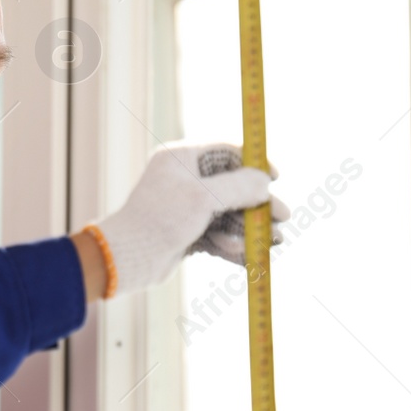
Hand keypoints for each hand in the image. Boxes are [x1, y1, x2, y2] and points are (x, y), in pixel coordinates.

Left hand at [86, 142, 287, 295]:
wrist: (127, 258)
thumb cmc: (160, 220)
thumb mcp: (203, 198)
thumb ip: (238, 186)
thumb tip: (266, 181)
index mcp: (181, 158)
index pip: (226, 152)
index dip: (253, 164)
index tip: (275, 177)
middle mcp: (183, 179)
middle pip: (232, 186)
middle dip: (258, 204)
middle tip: (283, 217)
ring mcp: (184, 207)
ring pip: (227, 214)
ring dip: (249, 228)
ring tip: (273, 242)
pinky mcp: (185, 232)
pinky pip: (217, 234)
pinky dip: (233, 245)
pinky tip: (251, 257)